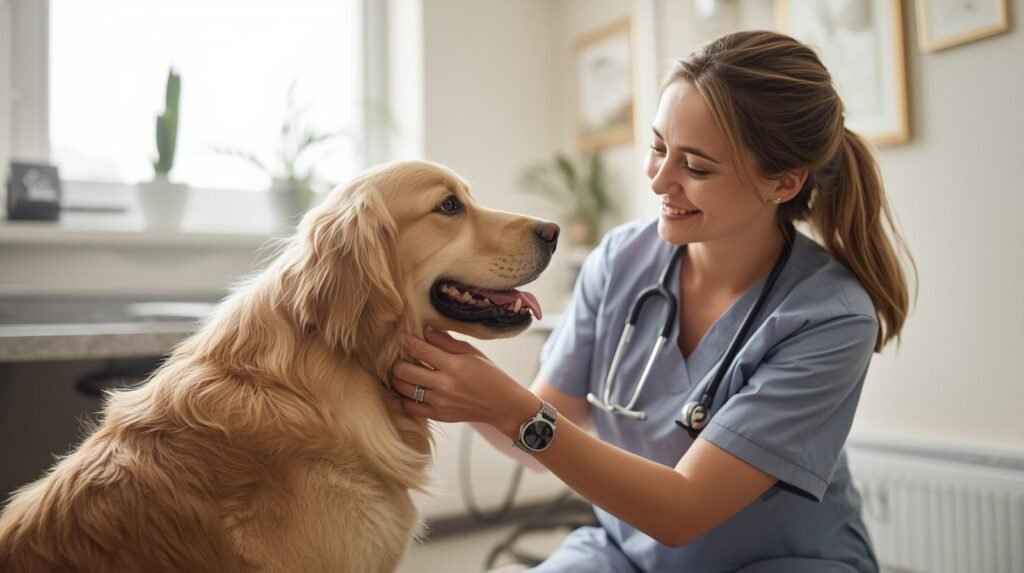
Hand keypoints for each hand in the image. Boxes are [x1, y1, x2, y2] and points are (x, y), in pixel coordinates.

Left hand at [391, 328, 537, 437]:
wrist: (502, 405)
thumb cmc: (489, 376)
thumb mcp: (472, 353)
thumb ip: (447, 342)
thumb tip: (425, 331)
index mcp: (454, 365)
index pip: (421, 351)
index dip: (407, 342)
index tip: (402, 338)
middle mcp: (445, 385)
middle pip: (405, 371)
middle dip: (397, 362)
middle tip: (398, 357)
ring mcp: (440, 402)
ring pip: (404, 389)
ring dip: (397, 379)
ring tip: (400, 372)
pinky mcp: (439, 416)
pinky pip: (411, 408)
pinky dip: (405, 398)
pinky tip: (408, 390)